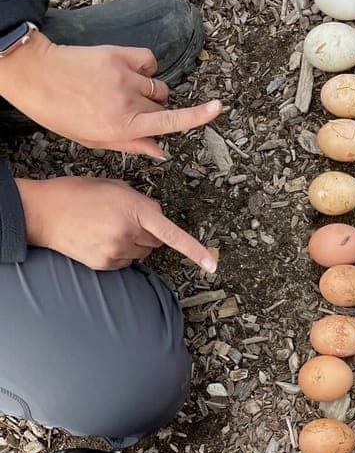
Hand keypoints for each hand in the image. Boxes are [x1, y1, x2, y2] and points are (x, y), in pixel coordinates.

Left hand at [0, 30, 219, 157]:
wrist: (36, 75)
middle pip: (162, 106)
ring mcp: (125, 76)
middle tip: (127, 109)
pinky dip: (145, 66)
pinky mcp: (119, 55)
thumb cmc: (61, 113)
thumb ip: (131, 146)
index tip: (218, 108)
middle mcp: (129, 102)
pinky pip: (149, 61)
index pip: (169, 123)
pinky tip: (128, 70)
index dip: (197, 116)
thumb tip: (162, 152)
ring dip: (148, 90)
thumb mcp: (94, 140)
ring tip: (122, 89)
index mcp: (123, 127)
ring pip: (157, 86)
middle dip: (153, 110)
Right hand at [17, 175, 216, 271]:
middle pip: (157, 241)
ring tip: (107, 228)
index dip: (194, 251)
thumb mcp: (115, 188)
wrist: (44, 212)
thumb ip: (142, 203)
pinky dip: (120, 253)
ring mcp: (116, 250)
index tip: (211, 265)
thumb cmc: (78, 194)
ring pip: (143, 252)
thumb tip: (157, 219)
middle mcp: (129, 232)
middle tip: (123, 219)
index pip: (172, 234)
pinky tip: (101, 239)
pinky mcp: (106, 264)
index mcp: (135, 208)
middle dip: (149, 232)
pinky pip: (127, 262)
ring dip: (134, 242)